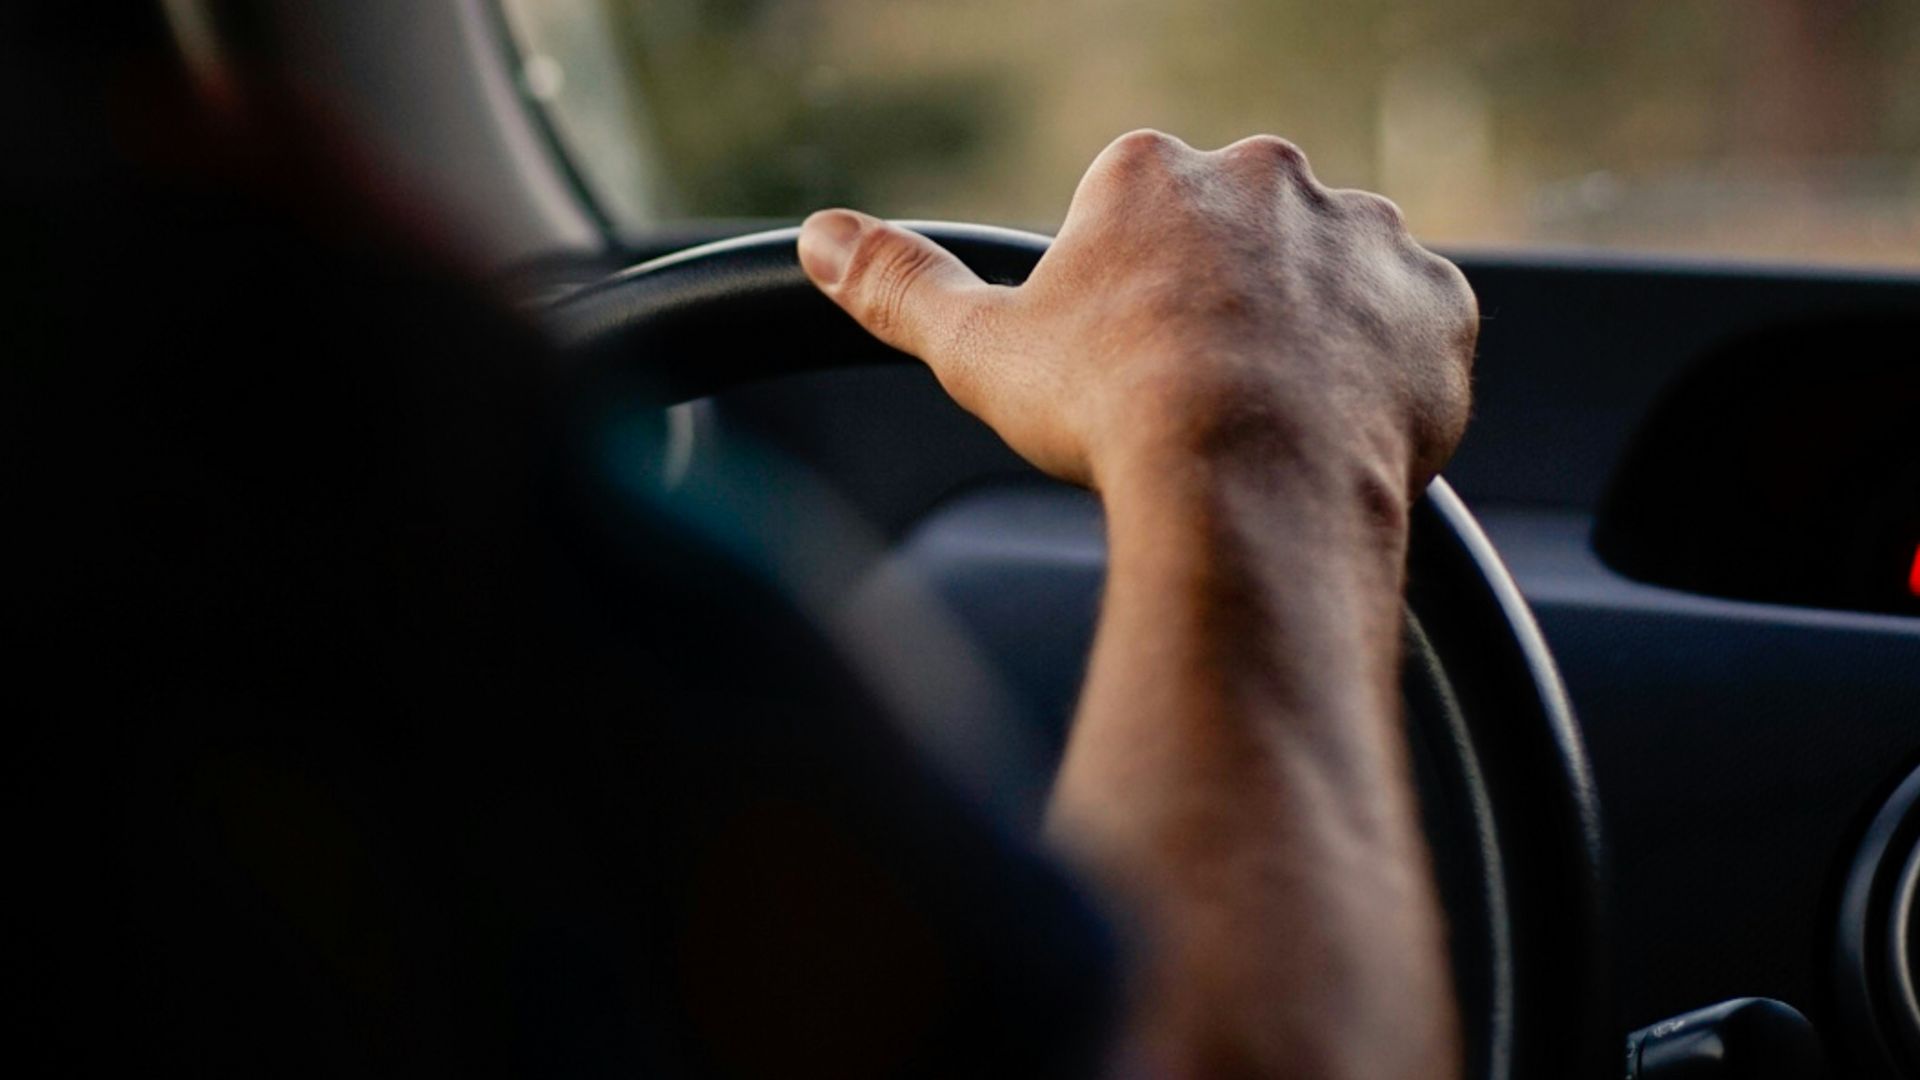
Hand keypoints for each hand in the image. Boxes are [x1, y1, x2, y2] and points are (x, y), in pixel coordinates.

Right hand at [797, 129, 1477, 510]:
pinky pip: (1415, 329)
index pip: (1138, 213)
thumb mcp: (980, 350)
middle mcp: (1271, 177)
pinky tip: (1339, 432)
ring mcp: (1367, 235)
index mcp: (1157, 171)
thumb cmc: (1110, 413)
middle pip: (1239, 241)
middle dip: (1224, 308)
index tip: (1127, 366)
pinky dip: (1385, 374)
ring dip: (1308, 336)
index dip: (1128, 300)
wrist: (1249, 487)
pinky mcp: (1439, 303)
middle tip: (1199, 402)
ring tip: (1269, 429)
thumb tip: (818, 236)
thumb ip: (898, 284)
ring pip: (1331, 281)